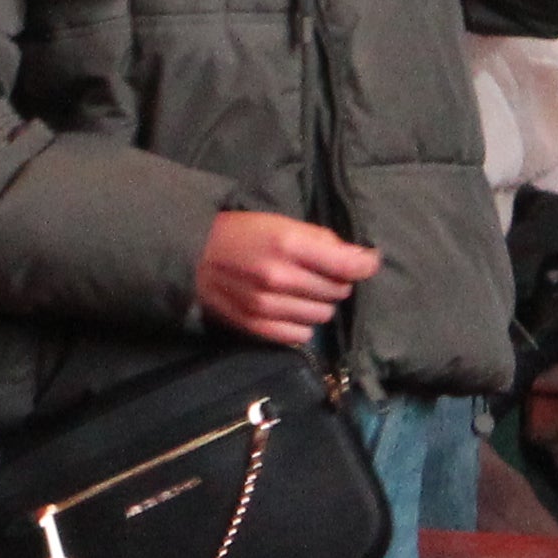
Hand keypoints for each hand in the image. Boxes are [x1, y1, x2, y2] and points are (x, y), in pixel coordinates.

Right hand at [195, 209, 378, 345]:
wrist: (190, 257)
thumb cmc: (239, 234)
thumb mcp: (279, 222)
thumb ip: (320, 239)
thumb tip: (359, 258)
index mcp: (287, 244)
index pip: (347, 264)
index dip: (365, 263)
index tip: (367, 262)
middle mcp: (281, 278)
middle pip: (338, 291)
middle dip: (336, 281)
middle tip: (319, 272)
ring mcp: (268, 307)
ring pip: (323, 315)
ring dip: (319, 303)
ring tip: (302, 291)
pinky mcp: (258, 328)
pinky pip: (302, 334)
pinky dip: (302, 323)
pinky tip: (289, 309)